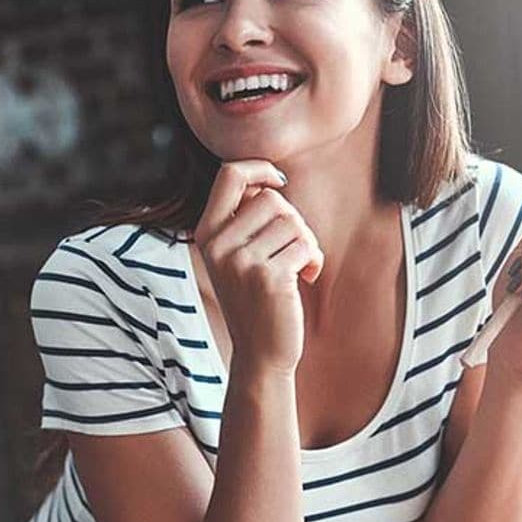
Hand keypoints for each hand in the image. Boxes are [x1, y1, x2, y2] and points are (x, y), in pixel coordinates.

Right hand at [194, 160, 324, 374]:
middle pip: (271, 199)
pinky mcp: (268, 278)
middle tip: (293, 249)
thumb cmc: (257, 300)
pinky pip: (305, 246)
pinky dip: (314, 260)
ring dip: (306, 243)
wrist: (261, 353)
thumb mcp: (239, 256)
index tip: (279, 182)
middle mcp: (218, 245)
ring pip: (292, 222)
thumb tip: (271, 181)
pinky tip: (306, 278)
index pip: (230, 174)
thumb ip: (246, 220)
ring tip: (298, 267)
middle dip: (293, 220)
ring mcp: (241, 262)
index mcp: (207, 234)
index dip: (260, 168)